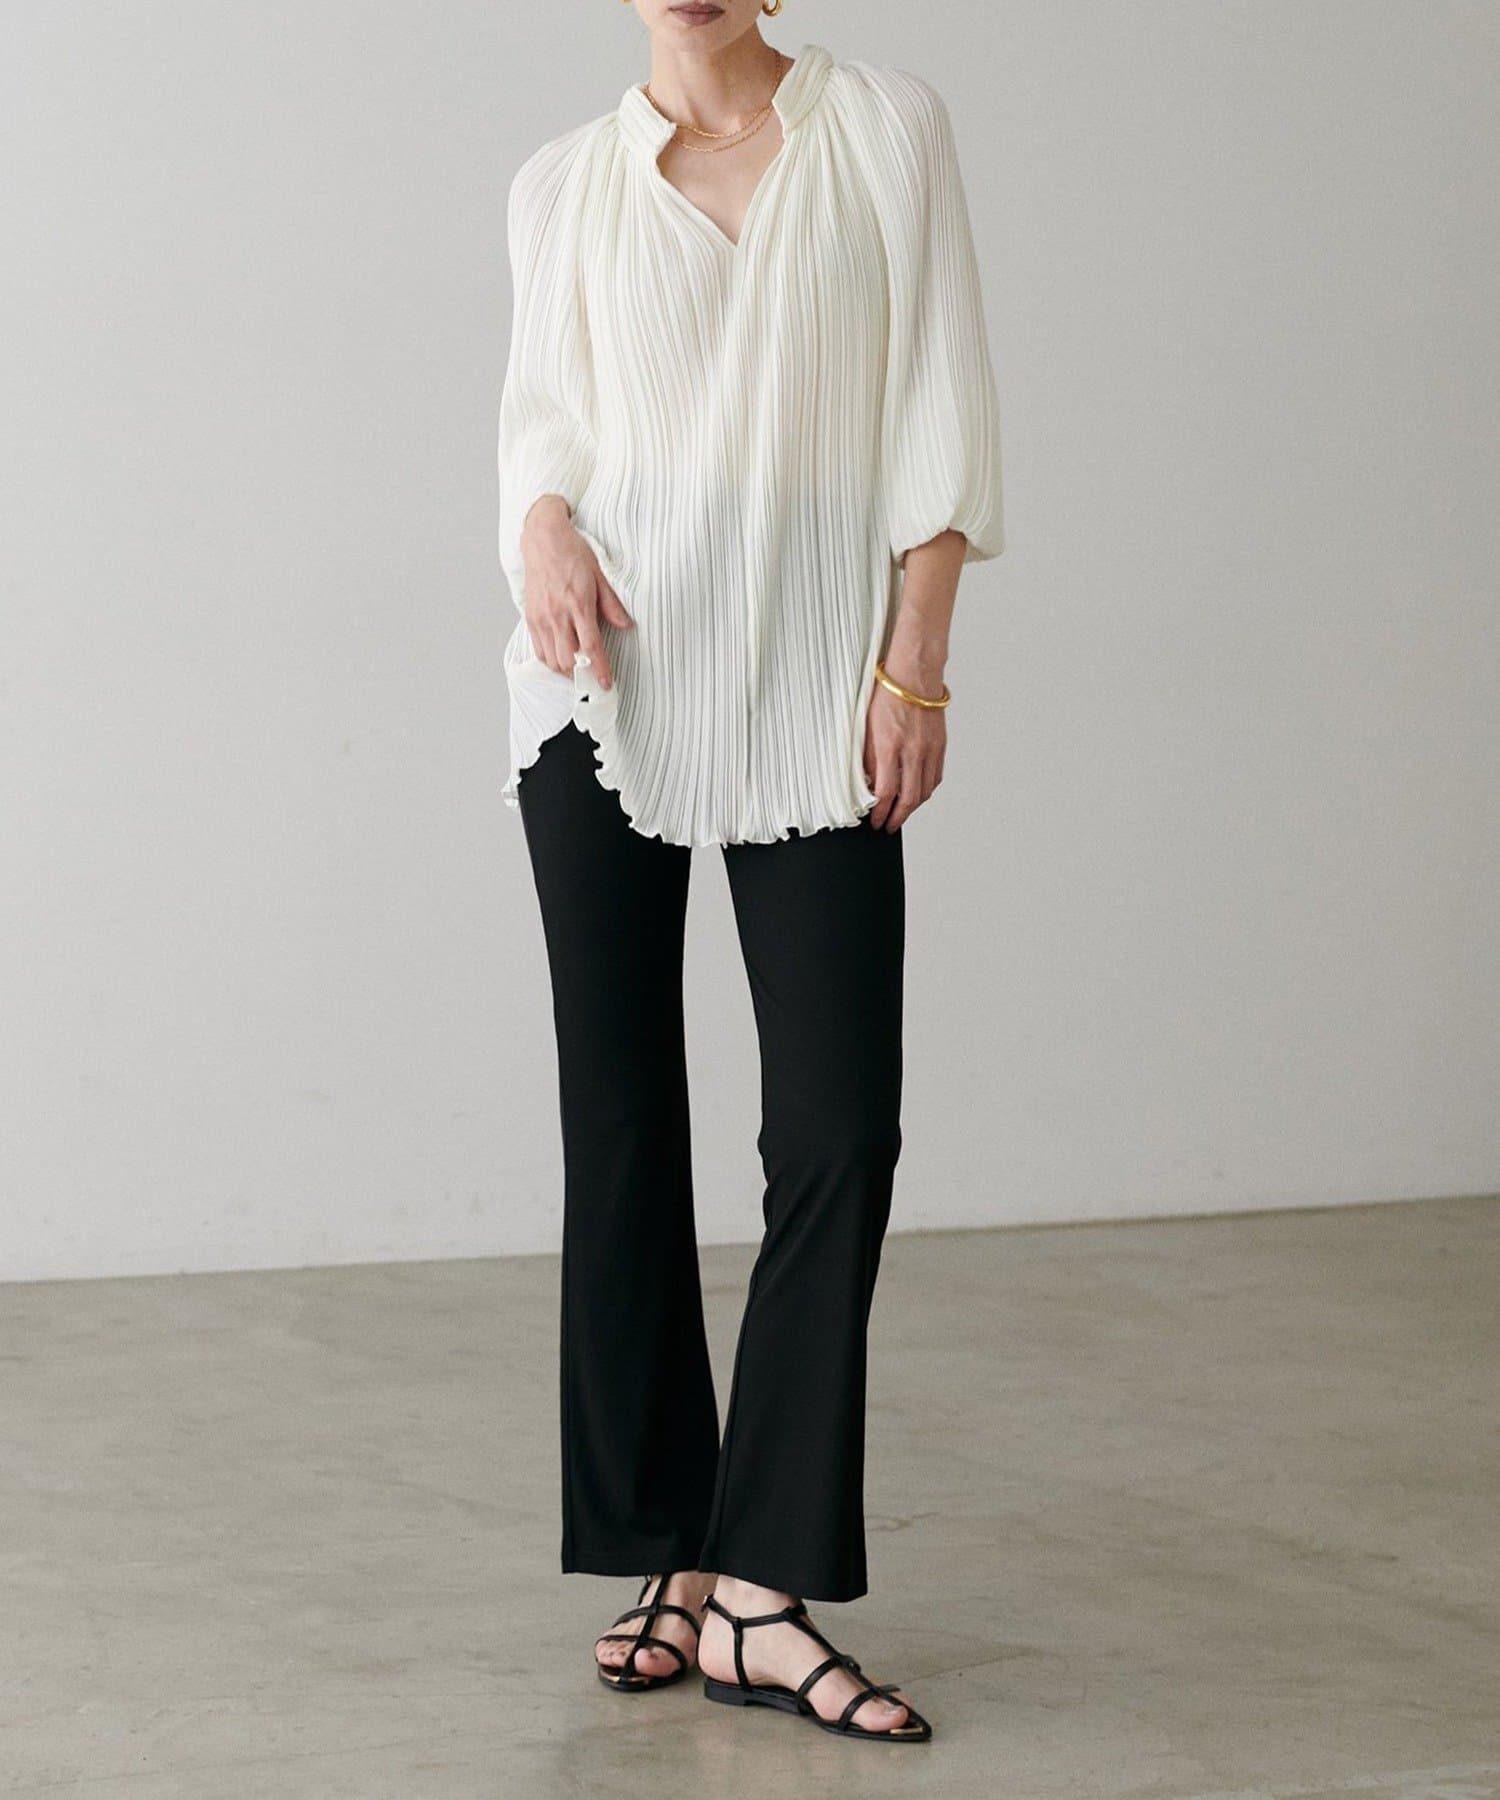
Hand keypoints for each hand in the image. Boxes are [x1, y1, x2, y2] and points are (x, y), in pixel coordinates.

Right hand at [521, 496, 633, 688]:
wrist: (543, 538)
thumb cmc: (572, 553)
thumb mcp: (600, 574)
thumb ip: (611, 604)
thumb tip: (626, 625)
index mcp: (578, 605)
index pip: (590, 648)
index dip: (599, 670)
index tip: (606, 684)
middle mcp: (557, 615)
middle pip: (568, 661)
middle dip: (582, 675)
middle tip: (593, 678)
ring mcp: (541, 618)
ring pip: (552, 660)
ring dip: (566, 670)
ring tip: (579, 669)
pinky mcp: (530, 618)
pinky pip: (539, 650)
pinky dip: (551, 660)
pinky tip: (562, 658)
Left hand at [863, 658, 946, 831]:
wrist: (915, 676)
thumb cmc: (888, 696)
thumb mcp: (866, 728)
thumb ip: (867, 758)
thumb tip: (866, 782)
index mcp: (890, 747)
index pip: (886, 792)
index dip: (880, 813)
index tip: (875, 821)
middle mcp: (913, 752)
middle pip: (908, 799)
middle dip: (897, 818)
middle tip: (888, 826)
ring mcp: (929, 750)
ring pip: (924, 791)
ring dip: (912, 808)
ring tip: (901, 814)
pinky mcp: (940, 746)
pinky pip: (935, 777)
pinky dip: (926, 791)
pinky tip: (917, 794)